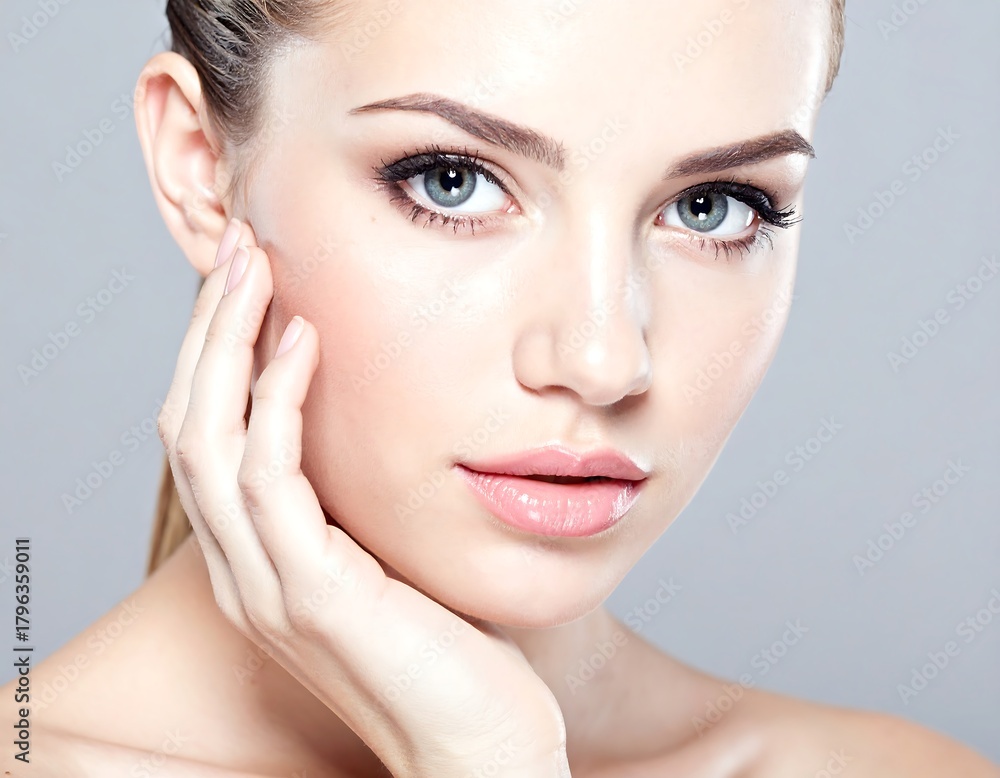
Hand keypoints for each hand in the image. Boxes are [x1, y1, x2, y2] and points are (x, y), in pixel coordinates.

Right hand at [156, 218, 571, 777]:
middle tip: (238, 247)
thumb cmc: (455, 652)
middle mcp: (244, 571)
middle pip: (189, 425)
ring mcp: (268, 587)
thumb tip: (386, 419)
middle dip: (208, 330)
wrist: (482, 748)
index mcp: (261, 561)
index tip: (253, 280)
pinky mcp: (310, 596)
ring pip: (209, 441)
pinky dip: (276, 401)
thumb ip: (366, 500)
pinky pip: (269, 480)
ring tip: (256, 266)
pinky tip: (304, 341)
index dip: (218, 354)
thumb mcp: (395, 557)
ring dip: (226, 344)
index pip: (212, 437)